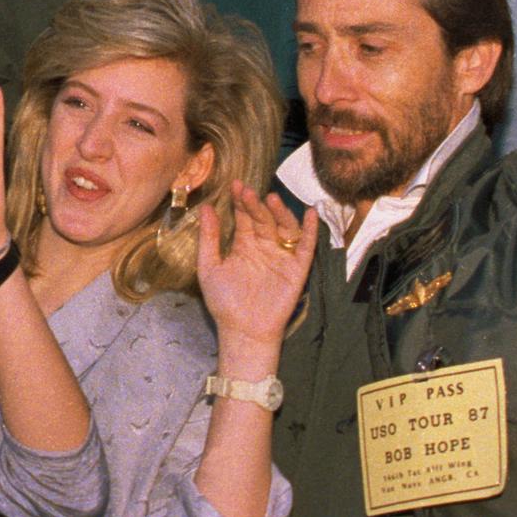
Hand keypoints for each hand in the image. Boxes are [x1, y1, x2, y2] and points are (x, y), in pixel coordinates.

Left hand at [196, 188, 315, 363]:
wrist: (243, 331)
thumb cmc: (225, 302)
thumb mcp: (210, 266)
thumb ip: (209, 237)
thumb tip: (206, 206)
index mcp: (243, 245)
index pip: (244, 217)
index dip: (240, 201)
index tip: (236, 185)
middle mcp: (264, 247)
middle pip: (263, 219)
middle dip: (256, 205)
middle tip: (248, 192)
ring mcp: (281, 257)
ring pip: (284, 228)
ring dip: (280, 213)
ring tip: (271, 199)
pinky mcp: (297, 270)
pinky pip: (306, 247)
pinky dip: (310, 231)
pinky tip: (310, 214)